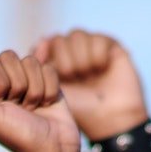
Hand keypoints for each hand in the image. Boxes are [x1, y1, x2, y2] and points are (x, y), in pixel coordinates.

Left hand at [0, 50, 79, 151]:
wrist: (50, 149)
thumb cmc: (17, 136)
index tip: (1, 104)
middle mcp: (8, 81)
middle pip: (10, 56)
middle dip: (17, 84)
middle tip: (19, 108)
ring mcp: (29, 80)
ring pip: (30, 61)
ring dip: (33, 90)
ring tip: (33, 109)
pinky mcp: (49, 81)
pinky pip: (48, 68)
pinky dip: (48, 90)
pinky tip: (46, 105)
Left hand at [32, 29, 148, 140]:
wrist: (111, 117)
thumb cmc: (81, 110)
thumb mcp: (54, 93)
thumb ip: (42, 71)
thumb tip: (39, 43)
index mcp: (56, 63)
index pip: (43, 44)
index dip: (43, 52)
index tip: (49, 68)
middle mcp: (73, 52)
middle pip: (58, 39)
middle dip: (64, 61)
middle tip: (74, 78)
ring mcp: (90, 46)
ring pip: (75, 35)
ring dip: (80, 59)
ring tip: (88, 75)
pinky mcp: (109, 44)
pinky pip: (96, 38)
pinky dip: (97, 56)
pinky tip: (103, 69)